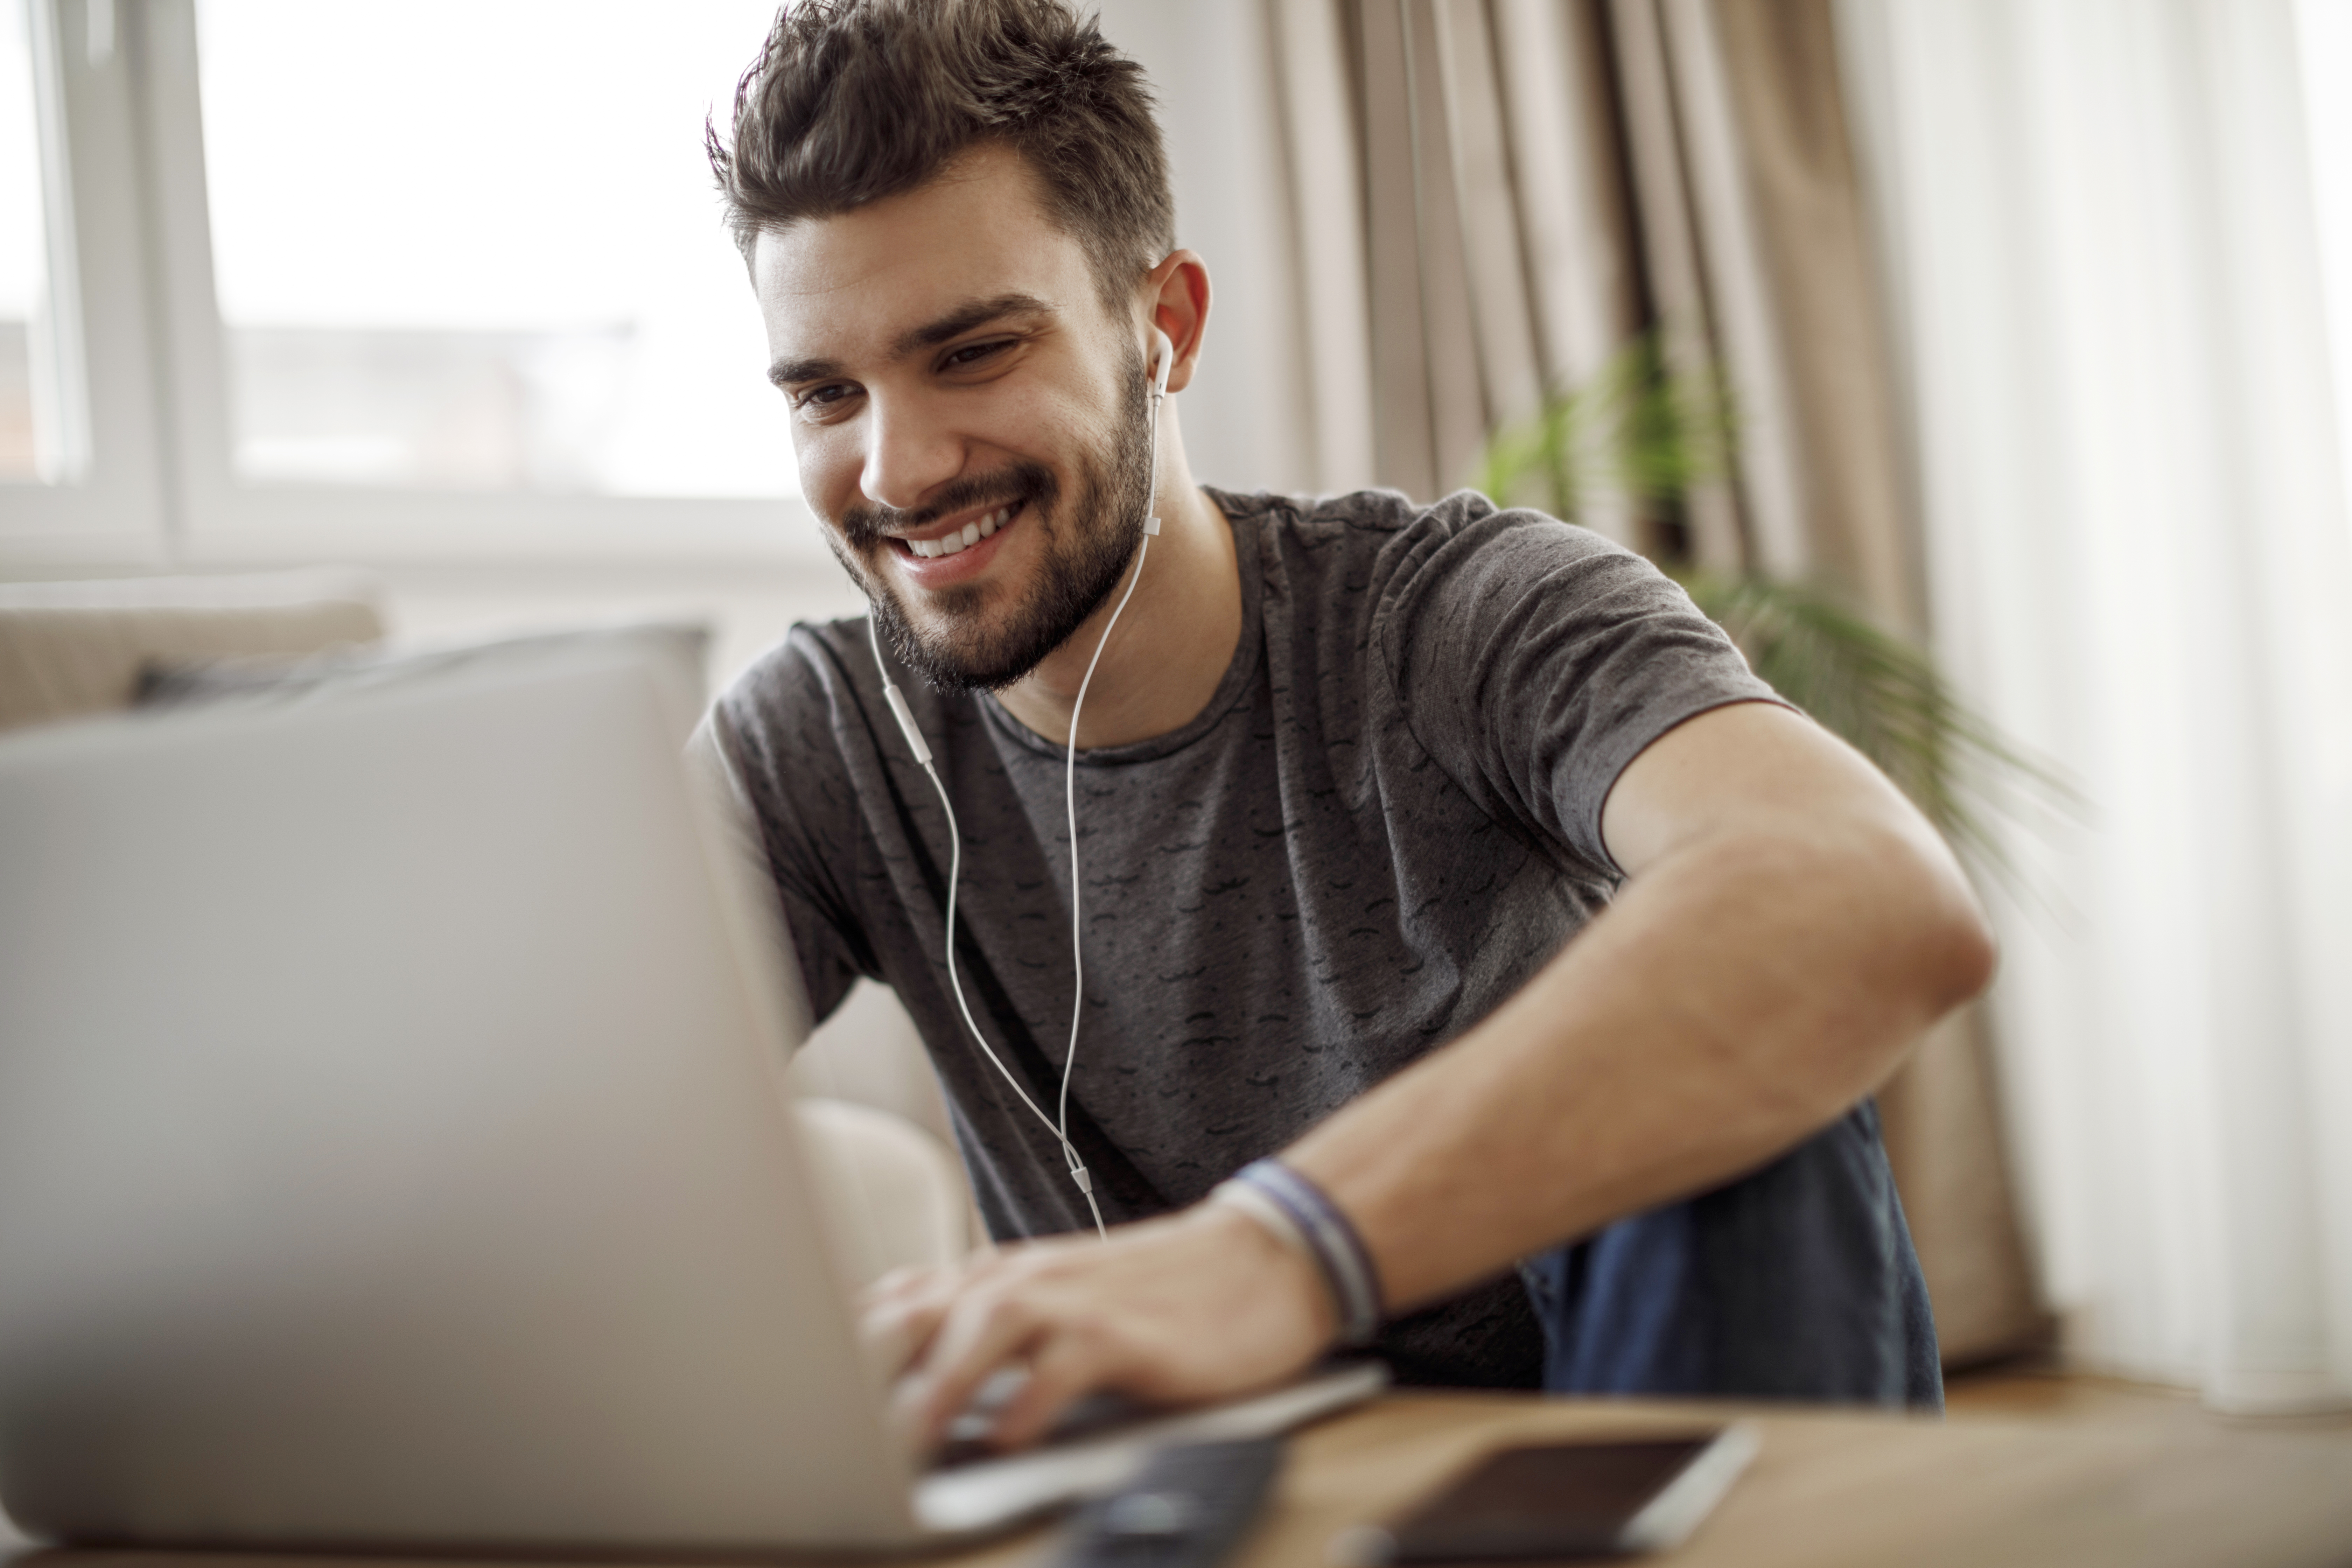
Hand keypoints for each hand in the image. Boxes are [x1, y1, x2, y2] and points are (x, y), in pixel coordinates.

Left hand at [859, 1200, 1335, 1452]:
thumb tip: (902, 1385)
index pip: (893, 1305)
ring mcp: (1075, 1300)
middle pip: (918, 1310)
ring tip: (903, 1439)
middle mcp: (1021, 1280)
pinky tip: (1009, 1437)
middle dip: (863, 1365)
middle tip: (817, 1421)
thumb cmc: (1151, 1296)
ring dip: (939, 1383)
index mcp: (994, 1279)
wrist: (1260, 1260)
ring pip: (983, 1327)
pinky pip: (1065, 1364)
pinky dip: (1031, 1401)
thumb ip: (979, 1335)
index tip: (786, 1394)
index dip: (833, 1349)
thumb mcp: (1052, 1308)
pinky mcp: (1125, 1333)